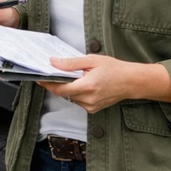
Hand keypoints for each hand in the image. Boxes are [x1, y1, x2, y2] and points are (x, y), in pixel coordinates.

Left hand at [39, 54, 170, 112]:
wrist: (132, 82)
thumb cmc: (115, 69)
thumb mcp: (92, 60)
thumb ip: (71, 63)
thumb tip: (53, 62)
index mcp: (88, 86)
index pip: (60, 89)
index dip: (47, 84)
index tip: (39, 78)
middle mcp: (88, 99)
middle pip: (63, 93)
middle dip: (57, 84)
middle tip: (54, 73)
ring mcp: (91, 106)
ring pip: (70, 97)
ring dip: (68, 88)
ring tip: (75, 77)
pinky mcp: (93, 109)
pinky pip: (78, 101)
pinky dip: (76, 92)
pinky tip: (83, 84)